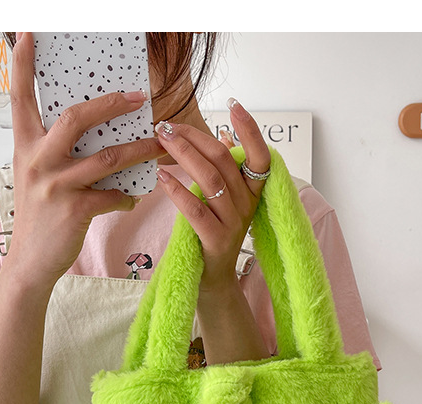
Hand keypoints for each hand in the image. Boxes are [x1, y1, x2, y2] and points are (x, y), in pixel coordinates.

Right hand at [8, 33, 164, 288]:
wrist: (30, 262)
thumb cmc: (39, 217)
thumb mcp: (36, 177)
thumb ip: (53, 152)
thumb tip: (90, 132)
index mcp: (25, 146)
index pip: (20, 96)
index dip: (22, 64)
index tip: (27, 33)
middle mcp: (37, 160)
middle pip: (76, 118)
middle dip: (111, 104)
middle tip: (138, 97)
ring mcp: (55, 185)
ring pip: (107, 158)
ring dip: (139, 151)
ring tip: (160, 146)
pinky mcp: (74, 210)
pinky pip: (113, 195)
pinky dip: (127, 197)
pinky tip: (132, 199)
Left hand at [153, 98, 270, 290]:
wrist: (212, 280)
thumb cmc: (214, 234)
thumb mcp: (225, 201)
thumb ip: (226, 171)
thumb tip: (224, 136)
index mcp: (252, 192)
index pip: (260, 155)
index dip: (250, 129)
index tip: (234, 105)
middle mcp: (247, 204)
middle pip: (223, 160)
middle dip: (193, 137)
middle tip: (166, 125)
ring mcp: (233, 223)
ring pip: (209, 179)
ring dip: (182, 155)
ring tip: (161, 141)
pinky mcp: (216, 240)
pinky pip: (196, 210)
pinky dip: (177, 190)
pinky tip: (161, 177)